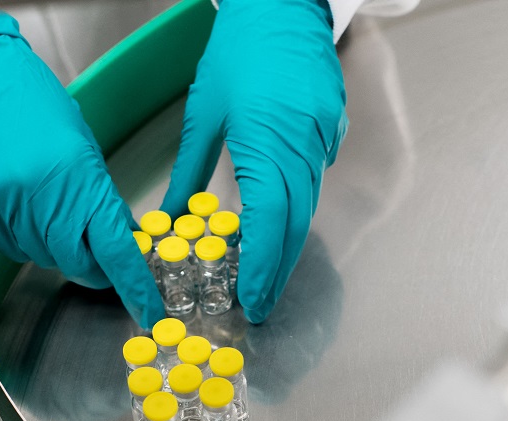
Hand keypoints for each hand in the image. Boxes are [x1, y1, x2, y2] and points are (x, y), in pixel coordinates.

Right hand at [0, 12, 162, 328]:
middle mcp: (38, 198)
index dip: (134, 286)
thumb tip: (123, 243)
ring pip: (42, 257)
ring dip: (56, 246)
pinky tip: (21, 205)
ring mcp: (2, 207)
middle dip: (93, 266)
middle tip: (98, 252)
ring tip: (49, 208)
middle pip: (76, 263)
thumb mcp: (83, 149)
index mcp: (76, 179)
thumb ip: (102, 200)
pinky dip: (24, 237)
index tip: (149, 312)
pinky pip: (10, 245)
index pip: (114, 249)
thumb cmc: (32, 104)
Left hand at [161, 0, 346, 323]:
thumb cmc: (238, 52)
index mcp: (266, 144)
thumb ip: (190, 172)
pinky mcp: (334, 128)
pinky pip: (315, 177)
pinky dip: (297, 205)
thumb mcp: (204, 114)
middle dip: (277, 271)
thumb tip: (173, 218)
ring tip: (265, 274)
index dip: (261, 268)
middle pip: (295, 226)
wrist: (284, 4)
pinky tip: (279, 220)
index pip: (269, 223)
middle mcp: (303, 147)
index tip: (251, 300)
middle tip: (260, 303)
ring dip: (287, 244)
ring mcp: (324, 138)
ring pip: (307, 204)